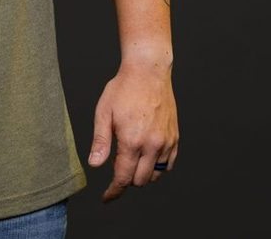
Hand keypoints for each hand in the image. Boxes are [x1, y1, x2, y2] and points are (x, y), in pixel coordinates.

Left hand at [88, 60, 178, 201]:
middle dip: (126, 179)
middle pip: (139, 181)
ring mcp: (166, 143)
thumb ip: (100, 141)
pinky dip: (157, 167)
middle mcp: (152, 145)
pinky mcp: (174, 138)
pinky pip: (168, 165)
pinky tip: (146, 156)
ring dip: (141, 173)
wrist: (148, 72)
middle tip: (116, 162)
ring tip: (130, 156)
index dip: (114, 191)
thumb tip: (95, 164)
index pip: (123, 178)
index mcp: (132, 140)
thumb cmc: (123, 89)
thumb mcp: (104, 112)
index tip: (107, 197)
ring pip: (154, 175)